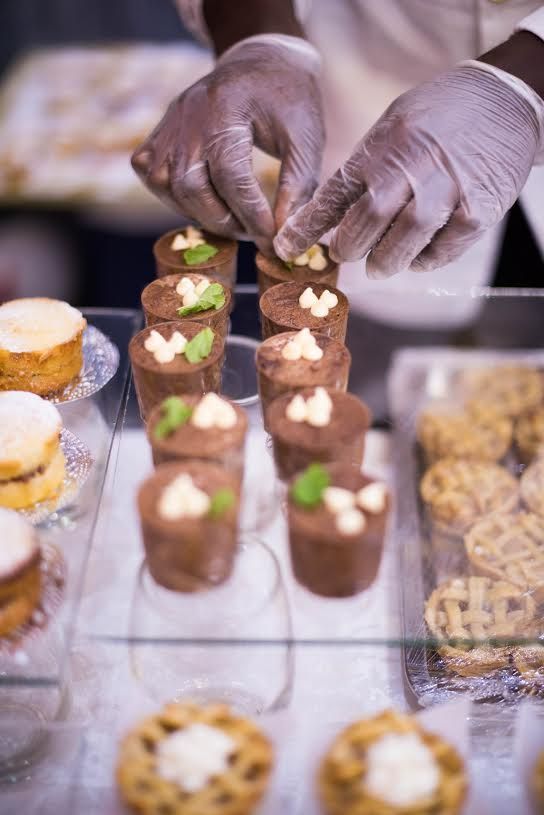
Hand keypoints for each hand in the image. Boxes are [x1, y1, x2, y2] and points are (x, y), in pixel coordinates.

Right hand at [132, 35, 323, 253]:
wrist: (261, 59)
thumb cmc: (288, 97)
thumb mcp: (305, 138)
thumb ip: (297, 186)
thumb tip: (284, 237)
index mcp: (225, 107)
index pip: (231, 177)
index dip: (252, 216)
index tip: (272, 242)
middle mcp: (188, 115)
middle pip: (191, 186)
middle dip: (225, 221)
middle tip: (253, 233)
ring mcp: (168, 123)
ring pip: (168, 186)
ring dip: (202, 214)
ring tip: (235, 221)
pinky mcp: (159, 132)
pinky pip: (152, 176)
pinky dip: (177, 198)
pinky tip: (207, 202)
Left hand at [274, 63, 543, 276]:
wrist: (503, 99)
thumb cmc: (438, 116)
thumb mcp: (391, 127)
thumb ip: (364, 168)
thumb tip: (329, 215)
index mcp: (383, 147)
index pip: (335, 195)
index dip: (307, 228)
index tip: (286, 248)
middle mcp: (413, 167)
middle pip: (367, 222)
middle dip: (349, 247)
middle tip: (344, 254)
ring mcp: (448, 189)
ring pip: (404, 242)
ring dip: (385, 261)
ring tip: (378, 266)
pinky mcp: (479, 209)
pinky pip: (444, 249)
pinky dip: (425, 260)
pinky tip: (417, 259)